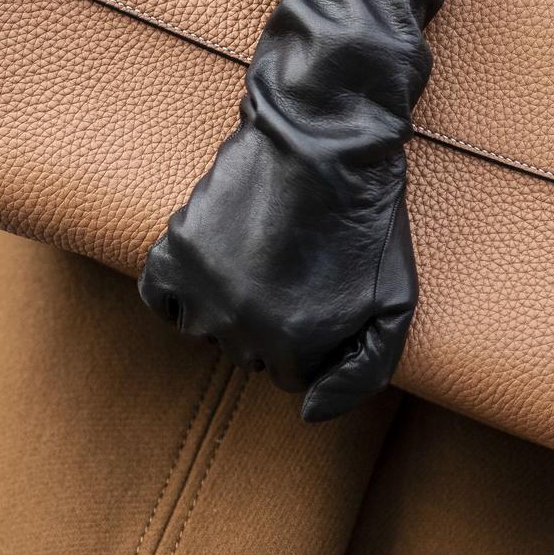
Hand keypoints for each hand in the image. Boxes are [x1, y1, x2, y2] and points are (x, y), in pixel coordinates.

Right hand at [139, 119, 415, 421]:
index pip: (291, 377)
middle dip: (272, 321)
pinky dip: (177, 289)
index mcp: (297, 344)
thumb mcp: (395, 301)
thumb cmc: (365, 218)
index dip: (310, 336)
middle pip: (248, 354)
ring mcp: (204, 289)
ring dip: (228, 302)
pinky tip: (210, 262)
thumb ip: (362, 373)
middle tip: (294, 268)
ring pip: (204, 329)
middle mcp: (244, 327)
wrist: (323, 139)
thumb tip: (309, 416)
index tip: (322, 293)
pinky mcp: (174, 251)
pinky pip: (158, 298)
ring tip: (259, 256)